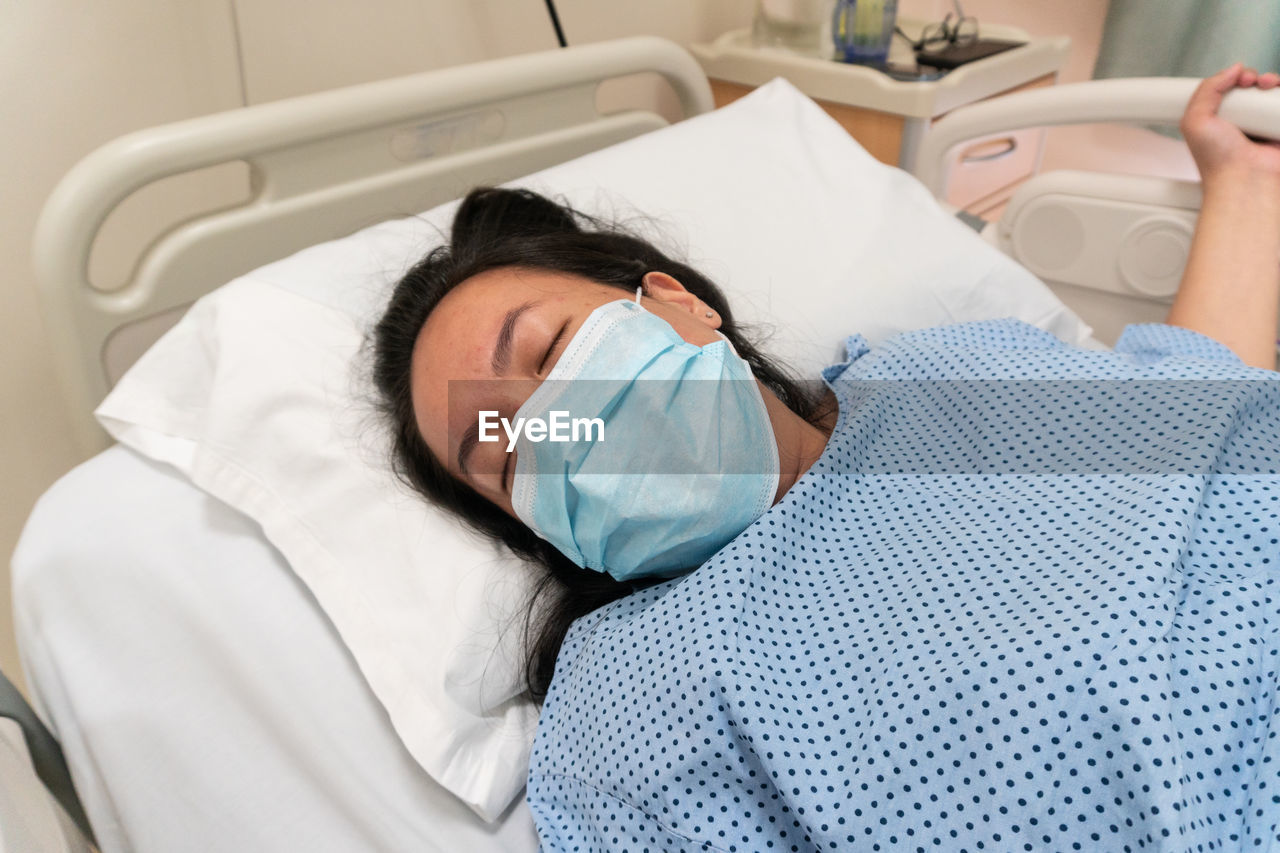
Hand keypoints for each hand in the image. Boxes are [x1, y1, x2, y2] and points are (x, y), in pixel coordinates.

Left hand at [1180, 63, 1279, 185]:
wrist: (1244, 178)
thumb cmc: (1217, 159)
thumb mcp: (1194, 119)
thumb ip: (1207, 89)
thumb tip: (1233, 69)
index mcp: (1218, 120)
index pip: (1228, 89)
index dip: (1234, 78)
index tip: (1237, 79)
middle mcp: (1241, 122)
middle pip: (1253, 88)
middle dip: (1255, 77)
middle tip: (1253, 82)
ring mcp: (1262, 125)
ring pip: (1272, 95)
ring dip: (1272, 82)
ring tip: (1268, 84)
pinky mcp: (1279, 127)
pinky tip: (1278, 94)